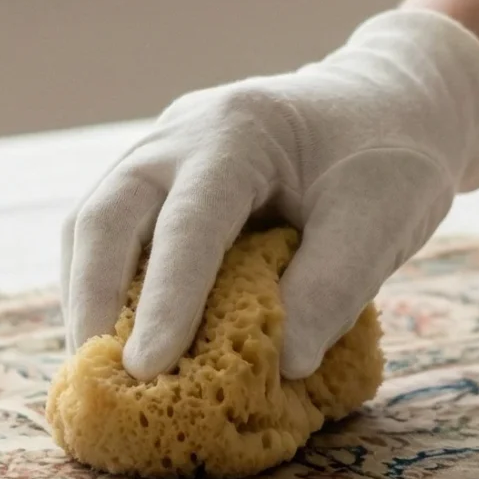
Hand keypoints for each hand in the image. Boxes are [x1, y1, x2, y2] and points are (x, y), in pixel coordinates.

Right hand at [62, 10, 478, 378]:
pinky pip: (115, 231)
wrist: (389, 102)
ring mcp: (162, 152)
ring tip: (96, 369)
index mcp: (240, 132)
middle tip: (94, 376)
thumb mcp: (383, 218)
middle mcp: (182, 135)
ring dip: (89, 295)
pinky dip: (108, 285)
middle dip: (93, 298)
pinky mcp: (161, 180)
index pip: (188, 223)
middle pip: (106, 214)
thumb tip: (280, 365)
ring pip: (95, 222)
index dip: (166, 299)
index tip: (148, 369)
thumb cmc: (390, 157)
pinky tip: (118, 337)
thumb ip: (334, 288)